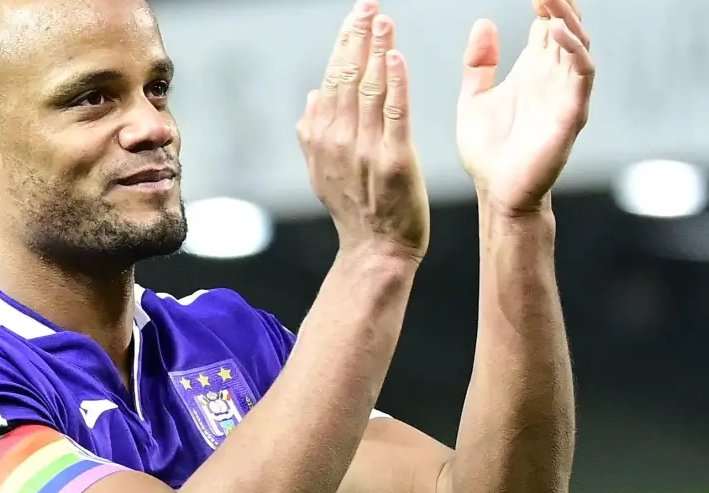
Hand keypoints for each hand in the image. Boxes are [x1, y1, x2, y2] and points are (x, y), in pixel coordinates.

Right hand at [298, 0, 429, 260]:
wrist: (375, 251)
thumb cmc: (355, 211)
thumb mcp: (322, 172)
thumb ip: (314, 133)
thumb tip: (312, 95)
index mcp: (320, 138)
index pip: (331, 78)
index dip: (344, 43)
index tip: (355, 14)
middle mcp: (338, 140)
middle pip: (346, 77)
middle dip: (357, 37)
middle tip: (368, 4)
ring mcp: (365, 151)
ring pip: (368, 89)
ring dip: (376, 50)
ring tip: (383, 20)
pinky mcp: (394, 161)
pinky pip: (393, 115)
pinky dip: (394, 84)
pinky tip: (396, 57)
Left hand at [456, 0, 594, 214]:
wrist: (497, 193)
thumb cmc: (489, 152)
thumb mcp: (473, 99)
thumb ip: (478, 64)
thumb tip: (483, 23)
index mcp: (532, 72)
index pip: (547, 24)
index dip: (545, 1)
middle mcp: (553, 78)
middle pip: (567, 27)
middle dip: (559, 2)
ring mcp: (565, 94)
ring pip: (578, 43)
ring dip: (567, 17)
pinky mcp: (571, 113)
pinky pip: (582, 74)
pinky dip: (574, 49)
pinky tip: (555, 30)